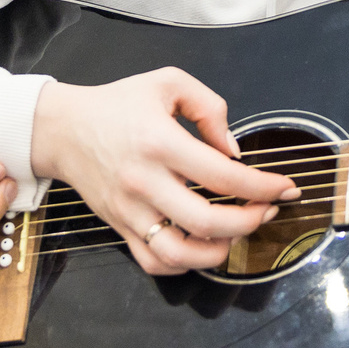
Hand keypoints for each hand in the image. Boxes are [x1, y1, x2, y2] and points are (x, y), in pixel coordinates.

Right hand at [30, 70, 296, 275]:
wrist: (63, 129)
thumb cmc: (117, 104)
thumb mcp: (167, 82)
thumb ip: (209, 108)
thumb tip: (234, 150)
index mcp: (160, 142)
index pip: (223, 175)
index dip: (263, 186)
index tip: (285, 187)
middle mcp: (144, 181)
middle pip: (207, 221)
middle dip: (249, 221)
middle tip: (266, 209)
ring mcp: (130, 210)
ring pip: (180, 253)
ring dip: (219, 251)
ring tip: (237, 234)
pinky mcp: (119, 227)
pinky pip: (154, 263)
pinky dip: (184, 265)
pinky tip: (202, 246)